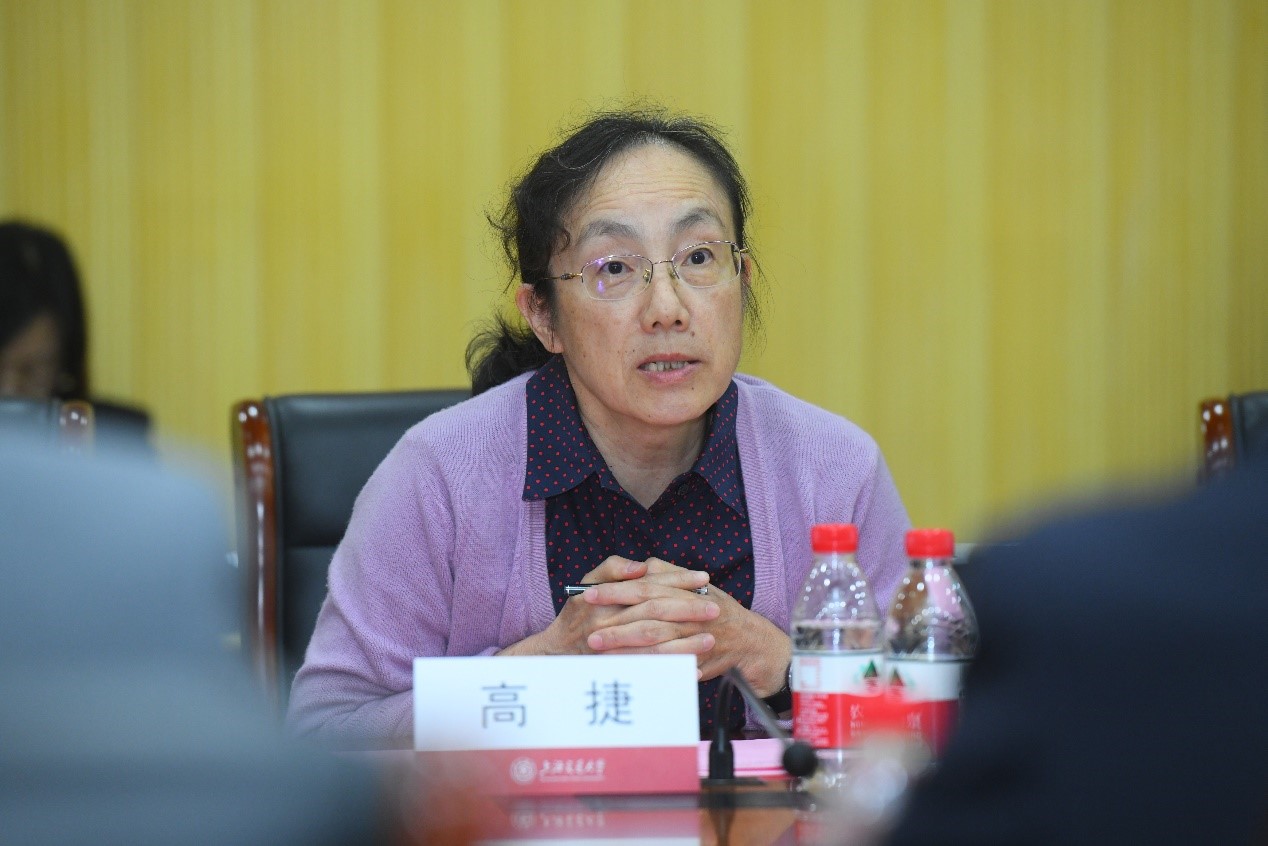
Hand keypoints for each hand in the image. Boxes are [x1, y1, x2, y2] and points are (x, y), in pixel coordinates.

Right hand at [497, 556, 717, 660]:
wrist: (557, 651)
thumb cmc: (579, 612)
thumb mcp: (590, 582)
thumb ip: (614, 568)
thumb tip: (642, 566)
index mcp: (606, 595)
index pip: (648, 583)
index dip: (677, 580)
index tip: (704, 579)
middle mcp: (607, 620)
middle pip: (654, 612)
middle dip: (687, 610)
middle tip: (715, 609)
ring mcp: (612, 647)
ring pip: (653, 644)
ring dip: (685, 642)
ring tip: (710, 639)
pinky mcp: (617, 668)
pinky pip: (648, 670)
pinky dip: (672, 670)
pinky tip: (694, 669)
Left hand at [587, 559, 790, 696]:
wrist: (750, 642)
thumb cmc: (718, 609)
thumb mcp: (695, 584)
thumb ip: (666, 573)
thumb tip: (641, 566)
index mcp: (685, 591)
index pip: (645, 588)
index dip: (616, 591)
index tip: (589, 595)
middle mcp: (690, 613)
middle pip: (647, 617)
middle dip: (616, 624)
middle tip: (588, 631)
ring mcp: (694, 639)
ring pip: (655, 643)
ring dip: (625, 648)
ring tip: (598, 652)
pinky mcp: (696, 662)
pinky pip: (667, 666)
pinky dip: (646, 668)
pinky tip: (624, 670)